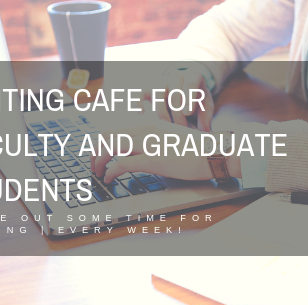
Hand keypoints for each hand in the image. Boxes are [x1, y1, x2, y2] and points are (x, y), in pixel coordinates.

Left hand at [90, 121, 240, 183]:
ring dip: (99, 161)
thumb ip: (152, 138)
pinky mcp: (151, 158)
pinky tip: (109, 179)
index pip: (114, 129)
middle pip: (107, 136)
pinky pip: (121, 163)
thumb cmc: (195, 149)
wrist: (213, 153)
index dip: (100, 143)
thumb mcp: (170, 136)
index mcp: (148, 123)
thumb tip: (137, 148)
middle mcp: (145, 129)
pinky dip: (110, 172)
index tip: (98, 154)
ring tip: (98, 173)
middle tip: (93, 165)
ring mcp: (147, 143)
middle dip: (95, 152)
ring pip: (110, 147)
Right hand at [141, 67, 214, 131]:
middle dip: (177, 114)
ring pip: (158, 93)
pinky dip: (138, 102)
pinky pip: (140, 92)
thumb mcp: (205, 103)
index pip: (190, 84)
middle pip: (174, 94)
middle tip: (181, 128)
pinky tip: (141, 114)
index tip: (187, 112)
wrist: (184, 86)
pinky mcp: (149, 87)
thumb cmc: (196, 97)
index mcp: (193, 76)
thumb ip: (206, 116)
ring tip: (167, 126)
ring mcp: (161, 80)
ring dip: (162, 112)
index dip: (188, 98)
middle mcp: (176, 75)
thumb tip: (204, 132)